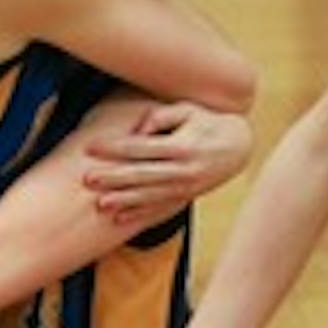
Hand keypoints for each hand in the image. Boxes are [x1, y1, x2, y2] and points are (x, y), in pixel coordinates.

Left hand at [84, 98, 251, 224]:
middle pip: (141, 175)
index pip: (141, 148)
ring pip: (149, 196)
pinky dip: (139, 214)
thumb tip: (137, 131)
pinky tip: (119, 218)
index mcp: (182, 147)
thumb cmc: (208, 122)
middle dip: (113, 178)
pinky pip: (160, 208)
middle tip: (87, 179)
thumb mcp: (189, 110)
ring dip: (123, 201)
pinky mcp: (186, 197)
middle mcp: (183, 170)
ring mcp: (185, 187)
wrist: (240, 147)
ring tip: (100, 204)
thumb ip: (161, 116)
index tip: (90, 147)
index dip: (114, 148)